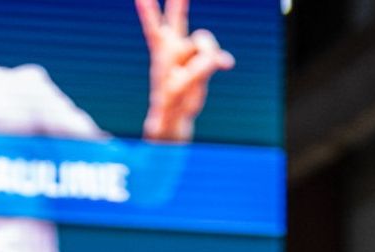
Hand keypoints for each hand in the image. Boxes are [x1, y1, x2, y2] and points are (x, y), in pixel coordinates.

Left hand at [135, 0, 234, 141]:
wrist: (175, 117)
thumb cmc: (168, 108)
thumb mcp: (178, 92)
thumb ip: (194, 73)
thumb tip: (214, 60)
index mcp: (161, 54)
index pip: (154, 29)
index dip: (148, 12)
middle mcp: (175, 49)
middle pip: (176, 18)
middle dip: (177, 2)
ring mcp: (189, 55)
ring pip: (204, 42)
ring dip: (206, 54)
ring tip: (195, 79)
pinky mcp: (203, 62)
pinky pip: (216, 56)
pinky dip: (222, 60)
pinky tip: (227, 65)